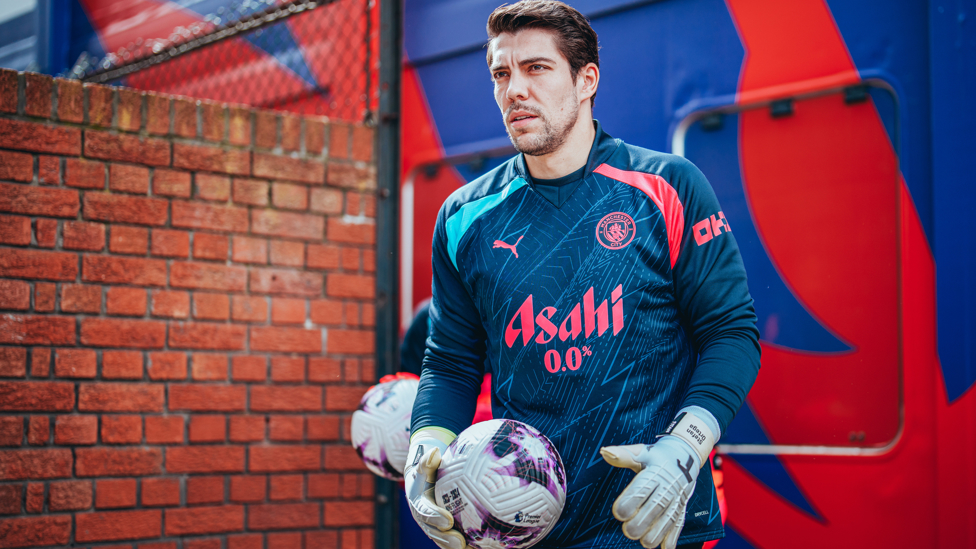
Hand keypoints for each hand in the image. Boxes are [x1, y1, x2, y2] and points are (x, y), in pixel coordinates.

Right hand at [404, 436, 468, 548]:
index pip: (425, 512)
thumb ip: (428, 461)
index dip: (435, 518)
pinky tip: (484, 545)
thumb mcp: (426, 464)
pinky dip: (467, 544)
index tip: (447, 520)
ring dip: (455, 546)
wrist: (424, 480)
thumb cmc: (428, 470)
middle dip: (446, 539)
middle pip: (434, 532)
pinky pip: (454, 538)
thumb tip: (434, 451)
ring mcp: (434, 526)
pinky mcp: (445, 530)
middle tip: (460, 542)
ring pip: (443, 539)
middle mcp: (425, 519)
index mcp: (419, 504)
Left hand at [601, 409, 717, 548]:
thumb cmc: (657, 455)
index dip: (630, 501)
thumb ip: (623, 455)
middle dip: (642, 522)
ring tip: (645, 542)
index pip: (642, 489)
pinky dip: (674, 537)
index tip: (618, 513)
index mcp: (654, 473)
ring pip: (669, 518)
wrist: (686, 453)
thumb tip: (605, 452)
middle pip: (656, 507)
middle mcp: (667, 487)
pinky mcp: (682, 506)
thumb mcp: (641, 452)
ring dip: (658, 533)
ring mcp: (676, 498)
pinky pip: (679, 523)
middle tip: (628, 531)